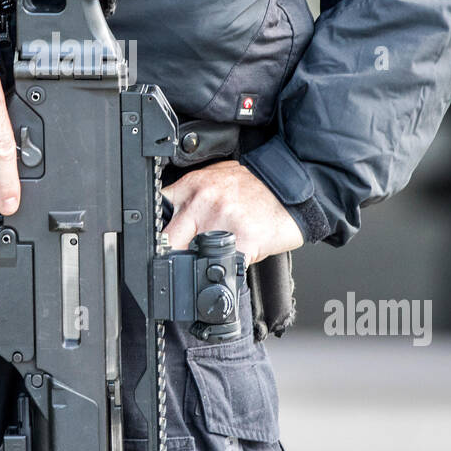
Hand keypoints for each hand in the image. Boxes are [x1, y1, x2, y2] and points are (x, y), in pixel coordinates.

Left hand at [162, 160, 302, 264]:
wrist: (292, 189)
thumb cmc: (256, 187)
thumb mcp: (217, 179)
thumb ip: (193, 196)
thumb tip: (171, 220)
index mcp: (193, 185)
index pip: (158, 210)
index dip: (158, 232)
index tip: (161, 244)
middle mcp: (203, 202)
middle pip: (169, 240)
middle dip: (173, 255)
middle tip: (181, 262)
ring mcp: (222, 221)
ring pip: (193, 258)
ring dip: (200, 265)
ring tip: (213, 259)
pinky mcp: (243, 240)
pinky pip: (224, 267)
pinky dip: (226, 271)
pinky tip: (233, 262)